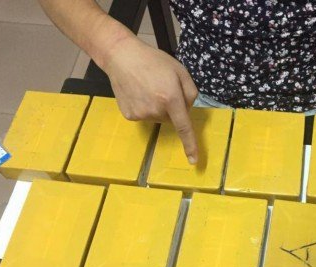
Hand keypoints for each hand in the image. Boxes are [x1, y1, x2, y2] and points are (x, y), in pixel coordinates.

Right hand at [104, 36, 198, 163]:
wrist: (121, 56)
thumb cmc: (154, 61)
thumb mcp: (180, 71)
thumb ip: (191, 93)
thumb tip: (187, 111)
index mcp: (170, 98)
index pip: (184, 127)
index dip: (190, 145)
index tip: (194, 161)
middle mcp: (156, 110)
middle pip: (172, 119)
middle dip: (172, 108)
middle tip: (163, 88)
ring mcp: (141, 114)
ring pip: (158, 118)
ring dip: (158, 108)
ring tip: (149, 88)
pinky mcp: (130, 115)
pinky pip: (145, 116)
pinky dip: (145, 107)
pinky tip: (139, 93)